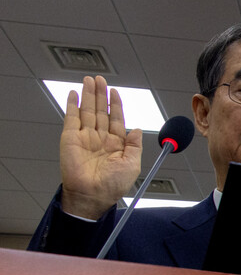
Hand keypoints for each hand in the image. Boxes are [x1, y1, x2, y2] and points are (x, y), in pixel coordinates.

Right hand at [59, 75, 142, 219]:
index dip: (116, 105)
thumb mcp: (132, 164)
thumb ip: (135, 145)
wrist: (92, 195)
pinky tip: (75, 93)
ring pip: (87, 111)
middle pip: (100, 111)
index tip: (115, 92)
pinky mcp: (70, 138)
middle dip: (101, 95)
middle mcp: (100, 139)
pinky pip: (71, 118)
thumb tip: (136, 128)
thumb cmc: (112, 185)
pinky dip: (73, 105)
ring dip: (88, 95)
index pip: (116, 119)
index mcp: (115, 144)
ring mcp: (85, 137)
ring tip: (90, 80)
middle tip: (100, 79)